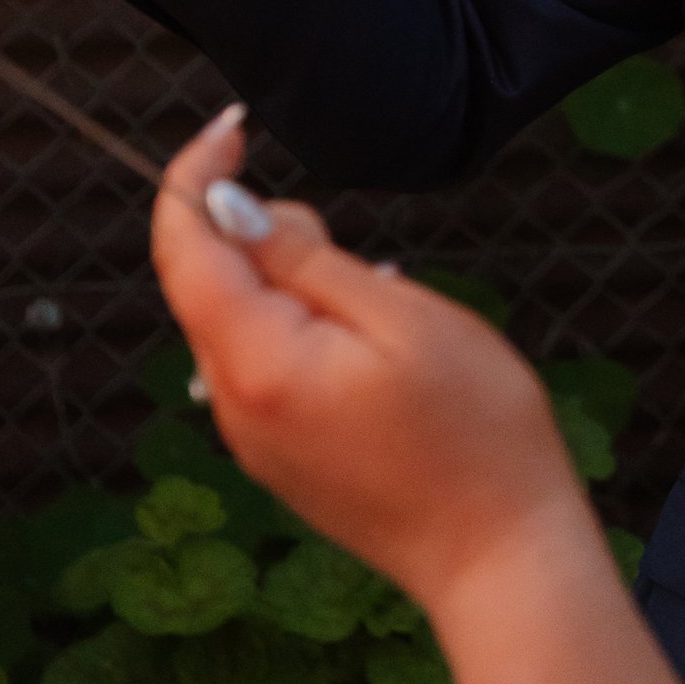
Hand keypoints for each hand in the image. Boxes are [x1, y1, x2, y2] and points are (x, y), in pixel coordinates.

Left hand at [152, 109, 585, 616]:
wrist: (500, 560)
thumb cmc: (474, 432)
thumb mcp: (402, 317)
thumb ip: (306, 258)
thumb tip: (231, 208)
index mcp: (256, 361)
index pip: (183, 245)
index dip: (196, 173)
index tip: (237, 123)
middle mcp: (234, 405)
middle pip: (208, 283)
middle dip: (264, 235)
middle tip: (361, 249)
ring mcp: (255, 440)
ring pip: (240, 324)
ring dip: (294, 287)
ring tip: (386, 307)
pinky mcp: (282, 461)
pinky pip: (268, 368)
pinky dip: (305, 331)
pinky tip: (379, 350)